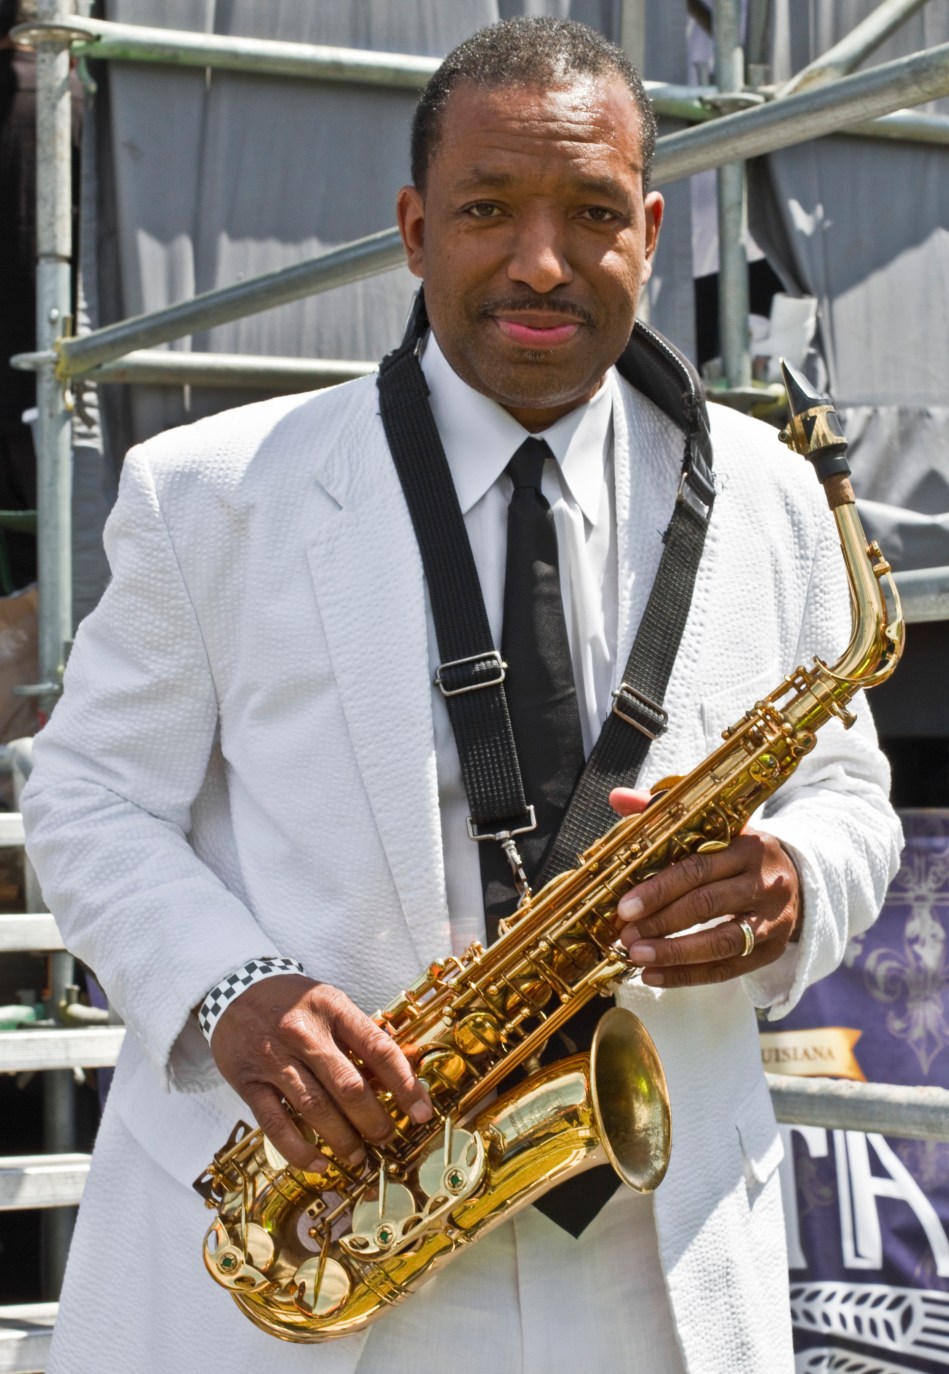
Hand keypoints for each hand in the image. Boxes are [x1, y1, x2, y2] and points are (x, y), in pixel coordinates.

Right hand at [209, 974, 431, 1170]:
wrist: (234, 988)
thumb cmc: (294, 1001)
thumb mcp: (331, 1003)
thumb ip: (362, 1035)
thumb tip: (406, 1071)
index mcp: (332, 1008)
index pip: (378, 1049)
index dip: (405, 1084)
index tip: (422, 1111)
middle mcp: (304, 1033)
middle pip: (348, 1086)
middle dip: (374, 1120)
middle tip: (388, 1137)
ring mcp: (274, 1059)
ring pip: (315, 1108)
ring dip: (342, 1139)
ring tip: (358, 1157)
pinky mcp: (249, 1083)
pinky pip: (276, 1124)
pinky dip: (299, 1149)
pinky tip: (319, 1163)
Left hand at [610, 788, 801, 987]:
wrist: (799, 879)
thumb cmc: (740, 852)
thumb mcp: (716, 828)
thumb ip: (666, 814)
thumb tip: (617, 797)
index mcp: (749, 845)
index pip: (698, 868)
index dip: (659, 889)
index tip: (625, 907)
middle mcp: (765, 882)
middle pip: (707, 904)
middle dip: (660, 922)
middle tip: (625, 936)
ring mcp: (773, 920)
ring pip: (721, 942)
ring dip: (674, 953)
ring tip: (637, 957)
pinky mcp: (772, 950)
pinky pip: (728, 969)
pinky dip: (689, 976)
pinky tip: (655, 976)